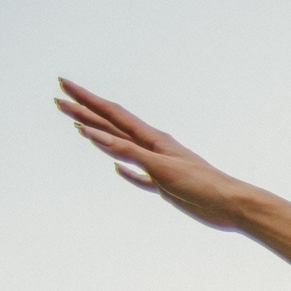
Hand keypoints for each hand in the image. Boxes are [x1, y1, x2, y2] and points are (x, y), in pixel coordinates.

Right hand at [55, 79, 262, 229]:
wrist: (232, 205)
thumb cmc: (200, 184)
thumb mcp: (159, 166)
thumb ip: (126, 151)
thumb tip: (92, 132)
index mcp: (152, 139)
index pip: (111, 113)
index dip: (85, 99)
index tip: (63, 85)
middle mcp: (153, 147)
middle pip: (112, 125)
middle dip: (84, 111)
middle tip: (58, 98)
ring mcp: (158, 166)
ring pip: (121, 147)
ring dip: (98, 135)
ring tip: (79, 126)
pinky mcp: (164, 186)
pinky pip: (138, 176)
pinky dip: (125, 171)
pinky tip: (117, 169)